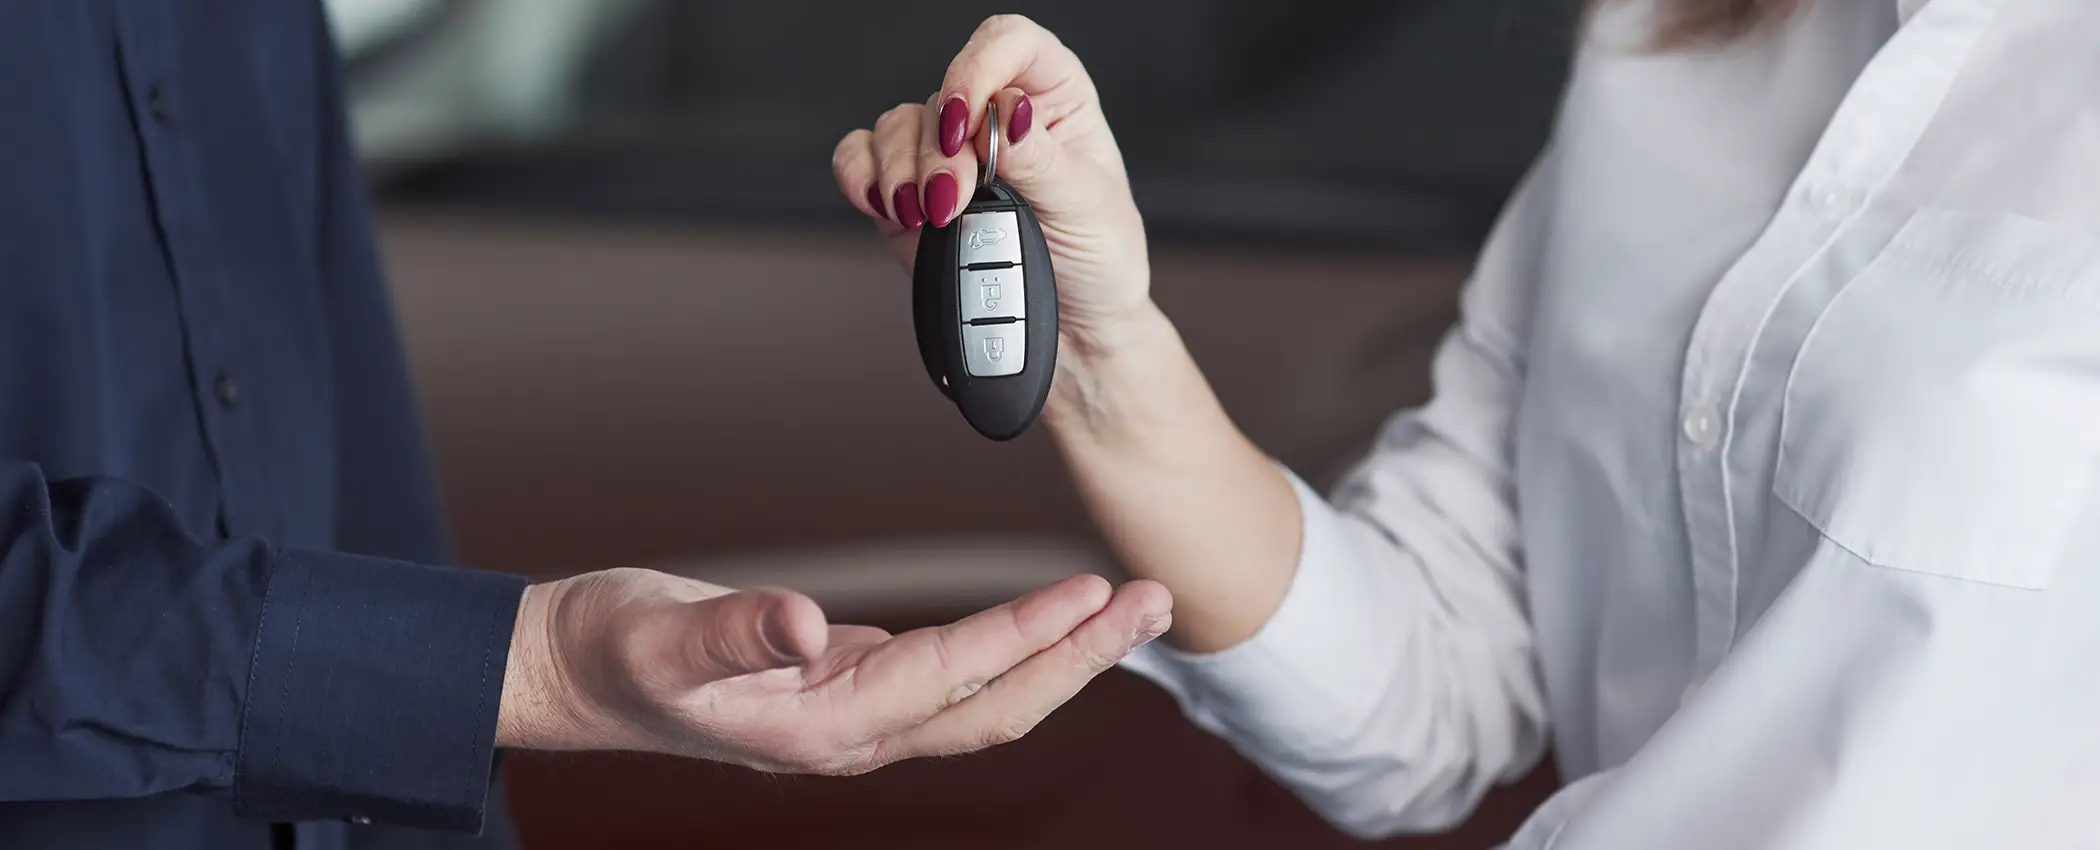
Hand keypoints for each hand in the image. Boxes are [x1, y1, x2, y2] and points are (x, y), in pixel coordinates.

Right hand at [496, 567, 1170, 773]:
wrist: (569, 673)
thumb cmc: (608, 653)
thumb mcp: (658, 637)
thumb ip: (734, 633)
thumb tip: (807, 628)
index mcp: (816, 728)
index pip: (947, 680)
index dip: (1022, 638)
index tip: (1090, 593)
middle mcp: (851, 733)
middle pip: (994, 707)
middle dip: (1081, 657)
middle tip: (1155, 601)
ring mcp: (855, 717)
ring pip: (982, 698)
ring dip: (1059, 654)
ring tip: (1126, 608)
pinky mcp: (848, 688)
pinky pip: (952, 679)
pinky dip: (1008, 650)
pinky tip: (1040, 620)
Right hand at [830, 14, 1153, 354]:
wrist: (1073, 327)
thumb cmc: (1097, 258)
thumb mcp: (1087, 206)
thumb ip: (1041, 158)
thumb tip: (1006, 111)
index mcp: (1052, 97)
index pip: (1010, 44)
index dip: (979, 70)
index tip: (965, 122)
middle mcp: (993, 114)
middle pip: (941, 91)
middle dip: (939, 149)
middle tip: (954, 201)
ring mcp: (947, 151)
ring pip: (897, 125)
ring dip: (902, 172)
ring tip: (930, 219)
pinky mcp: (909, 190)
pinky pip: (861, 156)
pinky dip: (861, 177)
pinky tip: (885, 207)